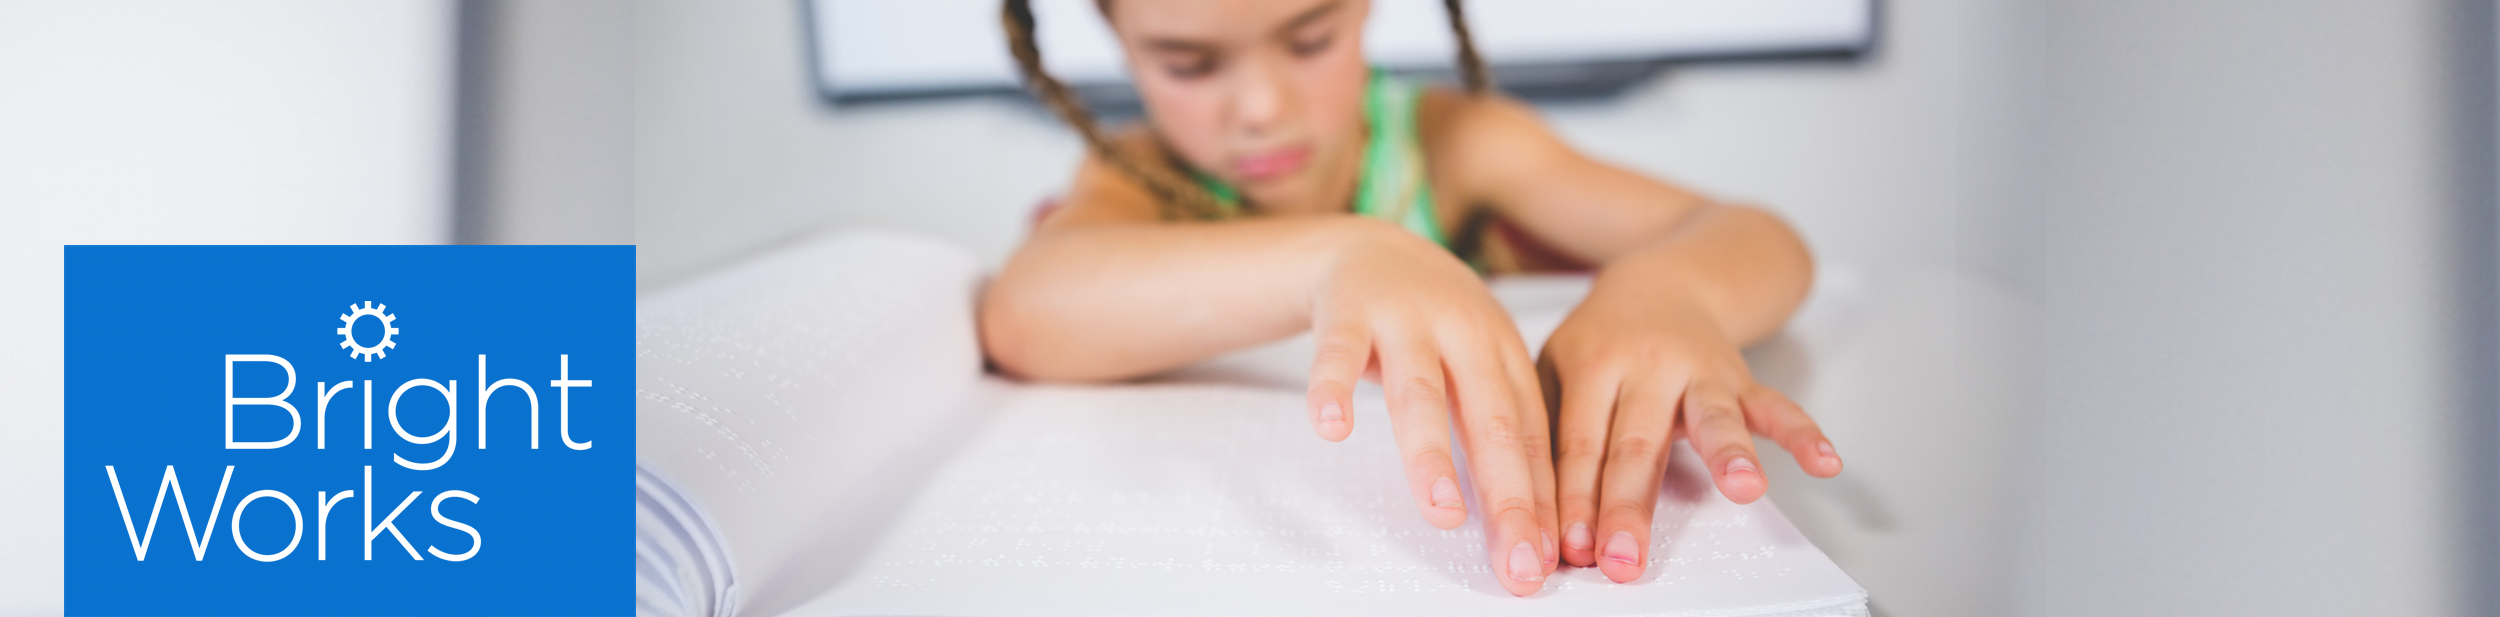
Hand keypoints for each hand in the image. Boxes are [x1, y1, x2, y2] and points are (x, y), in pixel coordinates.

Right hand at [1301, 220, 1559, 595]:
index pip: (1532, 434)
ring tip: (1442, 512)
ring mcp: (1405, 320)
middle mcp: (1463, 333)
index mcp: (1504, 352)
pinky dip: (1332, 390)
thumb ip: (1500, 428)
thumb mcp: (1480, 360)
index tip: (1546, 557)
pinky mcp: (1347, 313)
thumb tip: (1532, 520)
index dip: (1542, 498)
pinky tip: (1331, 428)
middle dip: (1509, 495)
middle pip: (1492, 420)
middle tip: (1517, 557)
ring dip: (1432, 456)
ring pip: (1420, 393)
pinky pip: (1337, 355)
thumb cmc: (1433, 321)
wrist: (1367, 246)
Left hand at [1537, 281, 1841, 582]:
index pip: (1579, 444)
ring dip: (1729, 454)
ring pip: (1713, 417)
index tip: (1568, 548)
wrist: (1663, 281)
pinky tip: (1825, 463)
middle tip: (1621, 558)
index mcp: (1593, 366)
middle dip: (1628, 506)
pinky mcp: (1741, 378)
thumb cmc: (1602, 342)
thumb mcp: (1555, 367)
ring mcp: (1700, 371)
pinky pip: (1777, 405)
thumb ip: (1546, 432)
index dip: (1573, 498)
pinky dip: (1803, 433)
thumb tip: (1529, 513)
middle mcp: (1648, 366)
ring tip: (1743, 490)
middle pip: (1638, 444)